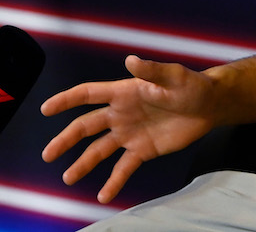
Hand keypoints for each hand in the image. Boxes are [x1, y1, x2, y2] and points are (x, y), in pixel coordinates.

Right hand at [41, 56, 219, 202]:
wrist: (210, 106)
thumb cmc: (191, 86)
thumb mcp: (173, 76)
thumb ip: (151, 70)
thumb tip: (130, 60)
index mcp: (123, 92)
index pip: (88, 95)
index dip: (66, 100)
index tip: (46, 109)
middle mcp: (121, 114)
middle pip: (86, 127)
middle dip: (66, 140)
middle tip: (48, 154)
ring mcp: (130, 133)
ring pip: (99, 150)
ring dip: (83, 164)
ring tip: (68, 178)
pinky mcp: (143, 150)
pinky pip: (123, 168)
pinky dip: (113, 182)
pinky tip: (103, 195)